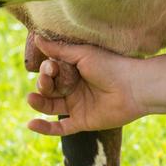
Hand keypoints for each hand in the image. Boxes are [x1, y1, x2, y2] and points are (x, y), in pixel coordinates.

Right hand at [26, 37, 144, 135]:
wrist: (134, 87)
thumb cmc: (111, 66)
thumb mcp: (82, 54)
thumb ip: (59, 49)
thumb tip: (37, 37)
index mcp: (74, 70)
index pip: (51, 71)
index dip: (48, 69)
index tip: (52, 66)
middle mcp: (74, 88)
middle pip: (48, 88)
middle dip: (44, 83)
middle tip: (48, 78)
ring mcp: (77, 105)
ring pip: (50, 106)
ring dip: (38, 102)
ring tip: (31, 98)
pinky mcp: (82, 121)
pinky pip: (60, 129)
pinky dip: (45, 128)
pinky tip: (30, 124)